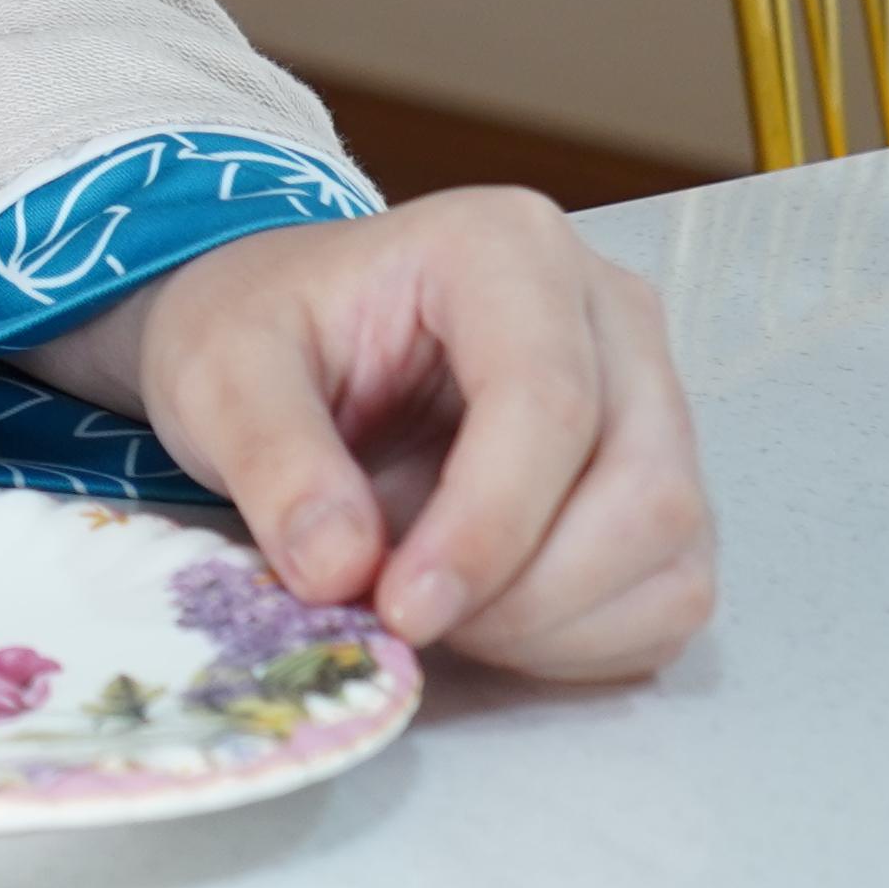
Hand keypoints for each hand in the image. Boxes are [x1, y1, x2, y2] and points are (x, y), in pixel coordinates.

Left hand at [21, 187, 715, 681]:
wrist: (289, 340)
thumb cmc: (265, 332)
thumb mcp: (219, 369)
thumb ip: (272, 457)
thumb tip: (341, 567)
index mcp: (507, 248)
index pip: (547, 400)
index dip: (486, 527)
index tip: (401, 608)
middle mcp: (609, 313)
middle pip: (641, 487)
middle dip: (523, 590)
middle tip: (405, 620)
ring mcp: (653, 401)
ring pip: (669, 552)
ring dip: (551, 624)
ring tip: (429, 610)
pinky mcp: (659, 485)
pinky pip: (667, 596)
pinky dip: (580, 640)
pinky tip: (483, 619)